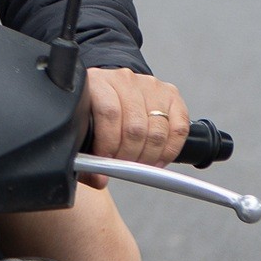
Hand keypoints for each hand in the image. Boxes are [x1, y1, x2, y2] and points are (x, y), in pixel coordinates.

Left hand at [81, 67, 187, 186]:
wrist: (111, 89)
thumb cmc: (94, 111)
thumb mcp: (82, 124)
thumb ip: (85, 155)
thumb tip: (99, 180)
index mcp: (97, 82)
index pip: (109, 113)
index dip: (109, 142)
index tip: (106, 160)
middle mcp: (125, 80)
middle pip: (135, 126)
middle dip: (130, 155)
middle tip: (124, 167)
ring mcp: (150, 85)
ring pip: (157, 130)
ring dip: (149, 156)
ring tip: (139, 165)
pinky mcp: (171, 94)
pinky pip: (179, 128)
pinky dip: (170, 150)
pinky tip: (158, 160)